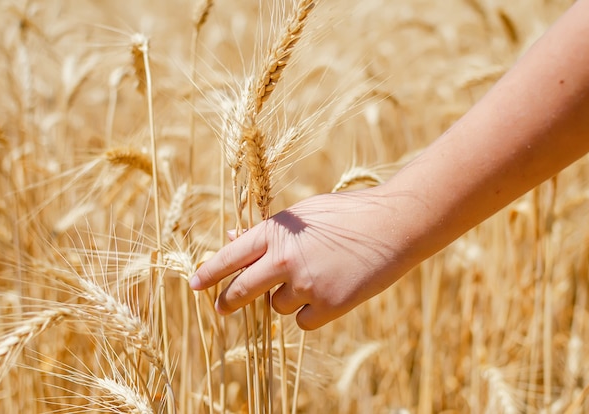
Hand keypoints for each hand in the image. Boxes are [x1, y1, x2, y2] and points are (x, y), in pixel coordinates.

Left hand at [190, 188, 409, 329]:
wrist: (394, 225)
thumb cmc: (347, 214)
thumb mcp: (303, 214)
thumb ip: (270, 232)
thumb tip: (235, 240)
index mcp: (275, 232)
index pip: (230, 257)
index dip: (210, 272)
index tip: (194, 284)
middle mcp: (284, 260)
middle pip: (242, 290)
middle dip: (228, 301)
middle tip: (221, 308)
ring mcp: (306, 285)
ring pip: (277, 307)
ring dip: (286, 299)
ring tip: (316, 277)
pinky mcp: (328, 306)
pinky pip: (304, 321)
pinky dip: (312, 312)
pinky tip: (331, 291)